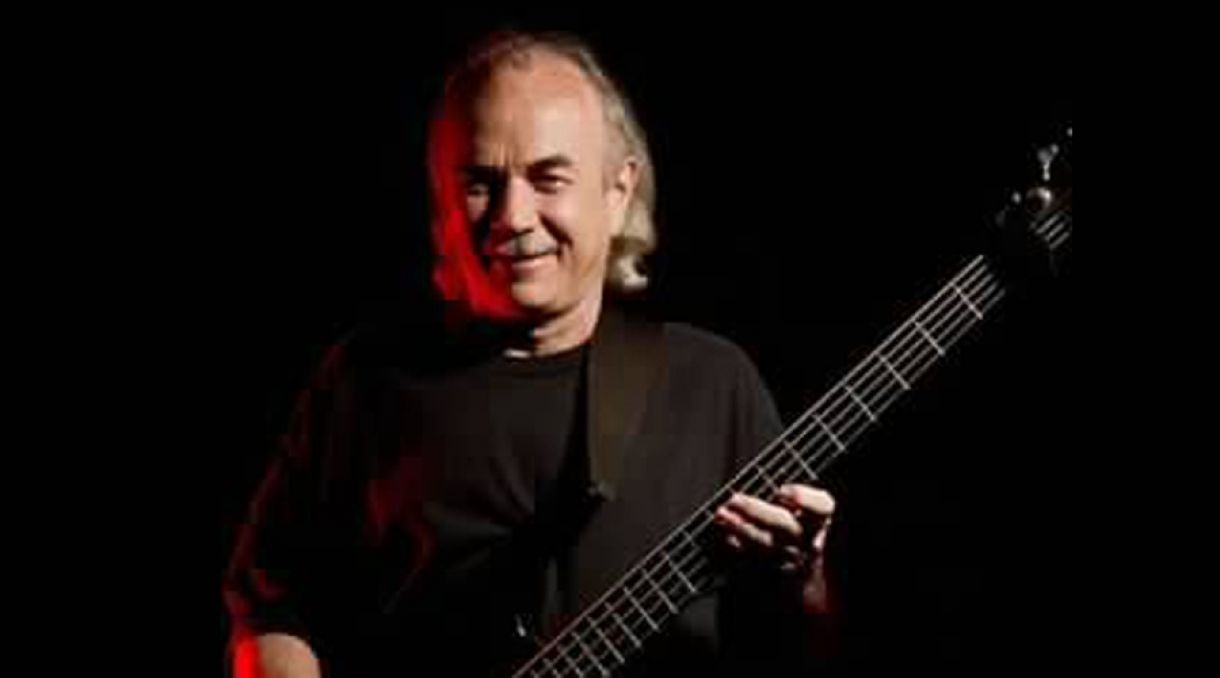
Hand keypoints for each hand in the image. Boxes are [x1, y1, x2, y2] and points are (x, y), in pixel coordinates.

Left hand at [713, 483, 834, 610]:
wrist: (805, 580)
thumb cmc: (798, 529)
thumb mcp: (805, 512)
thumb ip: (793, 498)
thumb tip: (767, 486)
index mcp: (820, 519)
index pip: (822, 507)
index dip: (804, 498)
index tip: (782, 491)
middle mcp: (808, 538)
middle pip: (785, 524)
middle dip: (757, 511)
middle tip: (735, 499)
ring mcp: (792, 556)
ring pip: (767, 543)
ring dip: (741, 527)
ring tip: (722, 514)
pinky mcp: (776, 569)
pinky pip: (755, 557)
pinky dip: (739, 545)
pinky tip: (726, 535)